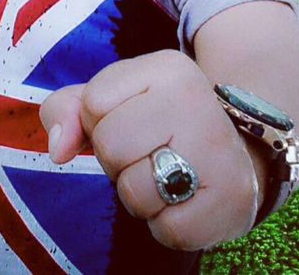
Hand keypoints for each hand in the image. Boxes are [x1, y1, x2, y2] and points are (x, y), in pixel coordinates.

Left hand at [39, 49, 259, 250]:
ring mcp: (217, 147)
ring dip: (140, 196)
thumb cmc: (160, 124)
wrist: (239, 152)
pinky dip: (167, 225)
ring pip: (134, 192)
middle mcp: (195, 97)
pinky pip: (166, 229)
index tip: (132, 120)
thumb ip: (69, 109)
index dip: (99, 122)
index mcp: (166, 67)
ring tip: (168, 176)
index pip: (93, 103)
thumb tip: (59, 149)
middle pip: (110, 146)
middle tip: (150, 153)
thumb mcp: (116, 98)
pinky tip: (187, 200)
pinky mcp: (232, 197)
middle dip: (117, 161)